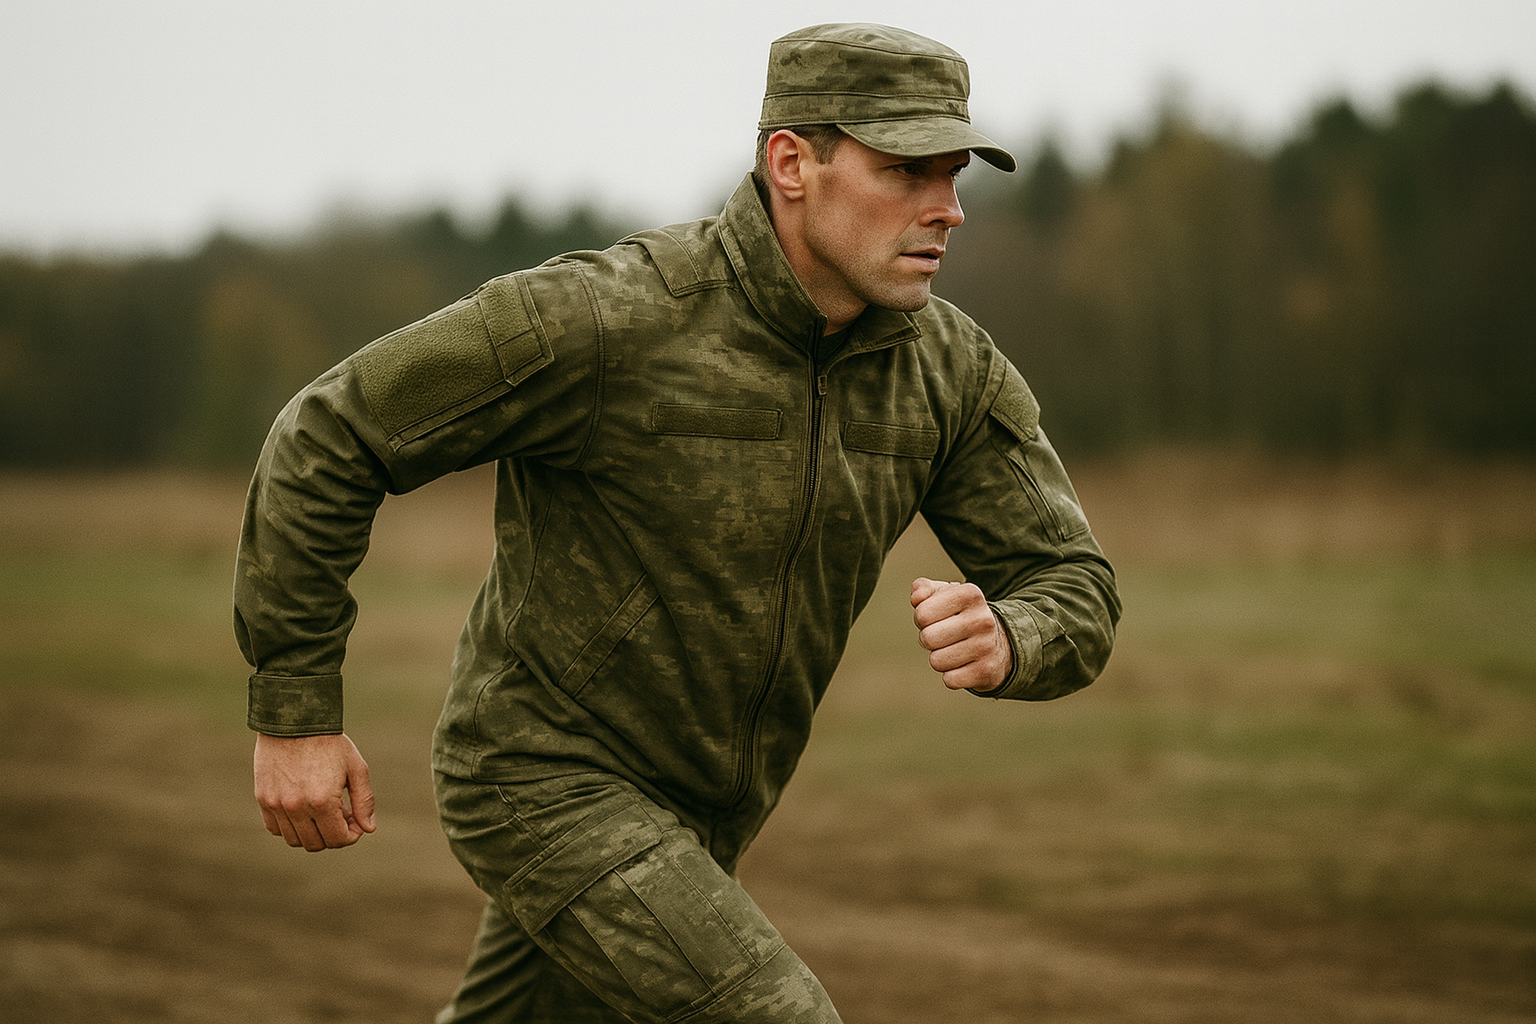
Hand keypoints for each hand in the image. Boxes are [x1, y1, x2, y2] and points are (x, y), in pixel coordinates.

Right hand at [254, 732, 375, 850]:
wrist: (295, 719)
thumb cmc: (329, 742)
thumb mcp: (355, 768)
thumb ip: (364, 801)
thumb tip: (368, 829)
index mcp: (323, 801)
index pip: (337, 840)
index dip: (351, 835)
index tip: (355, 821)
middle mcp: (297, 807)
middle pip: (316, 844)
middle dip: (333, 834)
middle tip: (341, 814)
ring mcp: (276, 804)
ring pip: (294, 839)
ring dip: (311, 832)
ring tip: (322, 810)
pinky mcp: (263, 798)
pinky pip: (274, 827)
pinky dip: (289, 826)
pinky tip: (302, 809)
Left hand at [910, 578, 1011, 691]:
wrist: (998, 643)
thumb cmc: (961, 616)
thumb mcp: (946, 596)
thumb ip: (924, 590)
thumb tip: (916, 597)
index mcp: (970, 594)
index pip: (922, 613)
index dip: (922, 619)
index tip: (937, 619)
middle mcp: (982, 619)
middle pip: (927, 638)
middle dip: (929, 639)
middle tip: (943, 636)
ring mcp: (986, 646)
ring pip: (936, 661)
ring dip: (939, 658)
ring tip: (954, 650)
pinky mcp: (986, 671)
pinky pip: (950, 680)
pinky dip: (951, 675)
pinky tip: (964, 664)